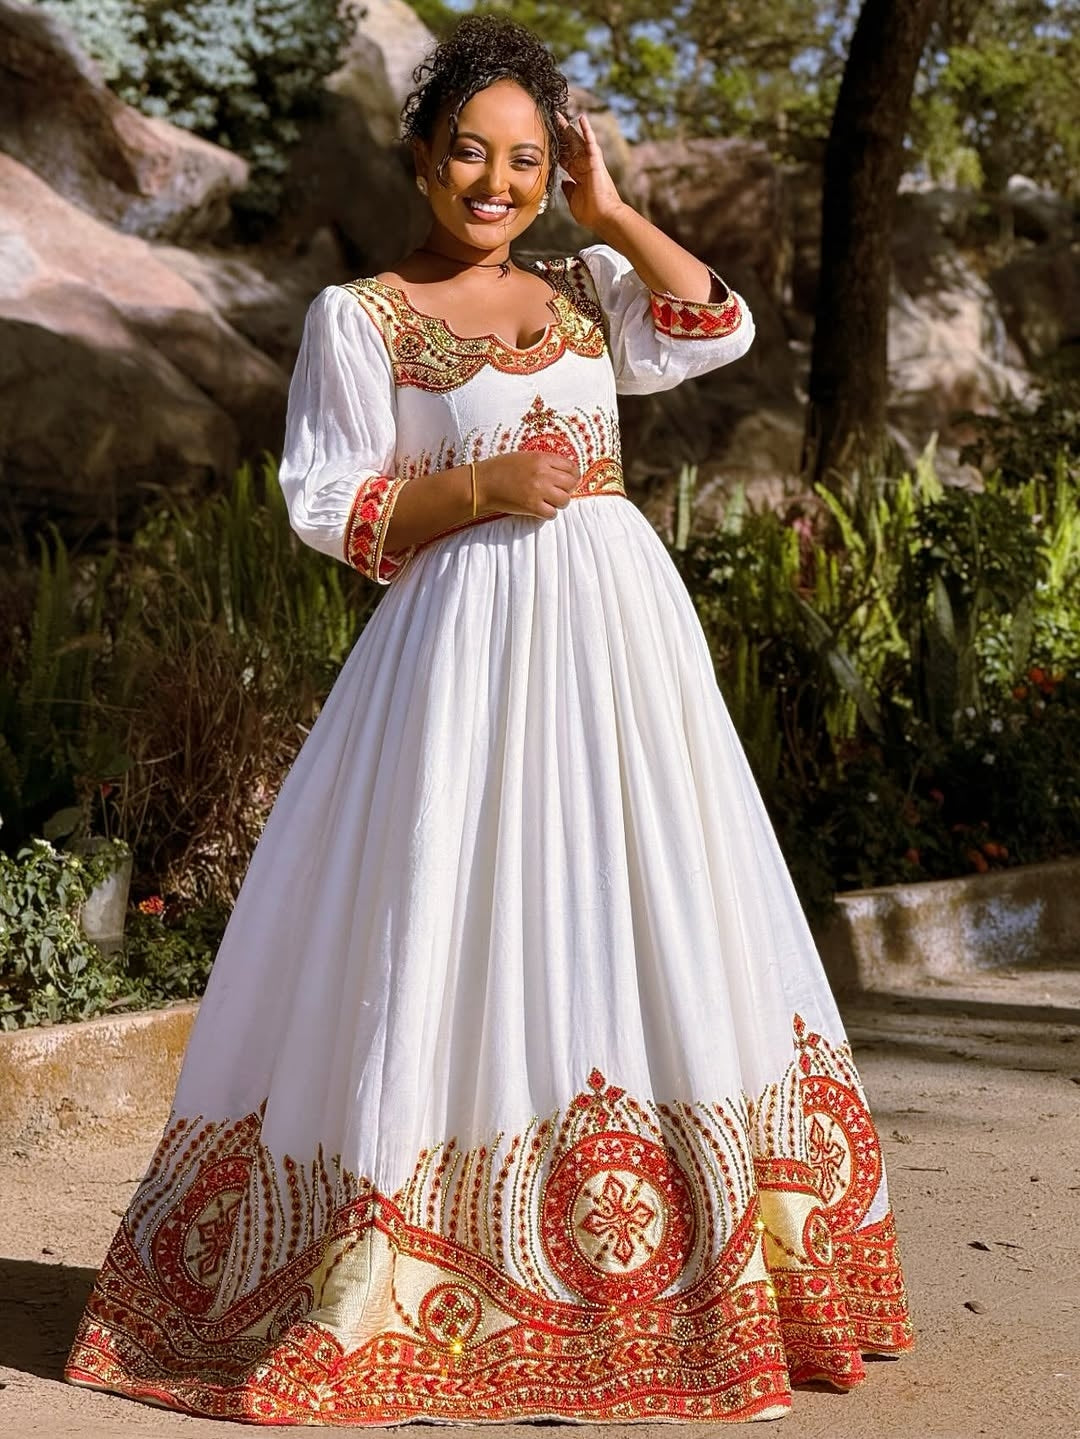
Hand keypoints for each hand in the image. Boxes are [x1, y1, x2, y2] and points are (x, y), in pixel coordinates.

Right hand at [476, 451, 579, 519]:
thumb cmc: (500, 468)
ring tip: (549, 501)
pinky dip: (549, 513)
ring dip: (559, 502)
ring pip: (565, 500)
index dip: (572, 475)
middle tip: (558, 492)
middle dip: (567, 489)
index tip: (568, 480)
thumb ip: (544, 462)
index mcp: (542, 458)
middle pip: (571, 484)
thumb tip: (562, 471)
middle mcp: (543, 473)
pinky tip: (541, 509)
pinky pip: (552, 513)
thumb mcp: (525, 457)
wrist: (482, 483)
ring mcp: (538, 491)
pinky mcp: (532, 506)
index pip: (571, 467)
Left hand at [556, 112, 625, 232]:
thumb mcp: (573, 200)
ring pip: (577, 140)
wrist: (603, 217)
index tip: (547, 138)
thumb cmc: (591, 213)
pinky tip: (581, 117)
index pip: (564, 157)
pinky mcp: (595, 161)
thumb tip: (563, 182)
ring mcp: (590, 162)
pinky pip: (590, 141)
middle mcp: (583, 166)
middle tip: (551, 120)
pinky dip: (586, 129)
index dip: (556, 148)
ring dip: (569, 128)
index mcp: (577, 175)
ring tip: (560, 115)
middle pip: (569, 146)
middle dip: (560, 134)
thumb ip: (568, 190)